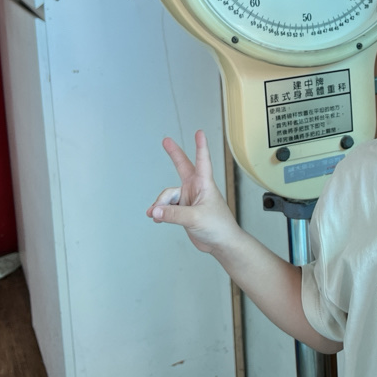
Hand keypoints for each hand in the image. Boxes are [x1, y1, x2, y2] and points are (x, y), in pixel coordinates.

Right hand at [146, 130, 238, 253]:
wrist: (221, 243)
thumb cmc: (218, 227)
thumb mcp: (195, 218)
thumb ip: (174, 214)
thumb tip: (156, 211)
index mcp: (204, 184)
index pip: (202, 161)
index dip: (200, 146)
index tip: (199, 132)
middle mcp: (196, 188)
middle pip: (182, 167)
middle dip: (174, 154)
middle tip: (166, 140)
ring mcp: (189, 199)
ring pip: (168, 196)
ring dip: (160, 205)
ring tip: (155, 215)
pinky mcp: (183, 210)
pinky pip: (167, 207)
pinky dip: (160, 212)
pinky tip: (156, 218)